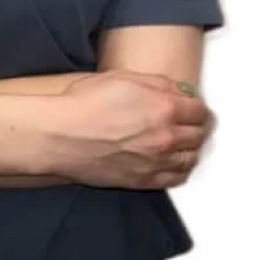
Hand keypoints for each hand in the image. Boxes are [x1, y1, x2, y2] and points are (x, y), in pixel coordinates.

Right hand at [46, 69, 214, 189]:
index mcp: (163, 107)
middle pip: (199, 135)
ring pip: (191, 158)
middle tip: (189, 121)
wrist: (61, 136)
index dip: (196, 106)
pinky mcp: (144, 181)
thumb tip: (177, 89)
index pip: (199, 110)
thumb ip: (156, 82)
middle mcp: (166, 137)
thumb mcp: (121, 77)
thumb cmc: (84, 104)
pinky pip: (176, 179)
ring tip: (182, 141)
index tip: (191, 105)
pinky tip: (174, 162)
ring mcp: (156, 162)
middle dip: (196, 125)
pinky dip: (180, 170)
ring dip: (190, 148)